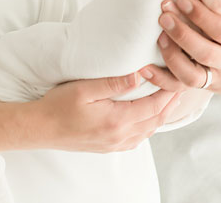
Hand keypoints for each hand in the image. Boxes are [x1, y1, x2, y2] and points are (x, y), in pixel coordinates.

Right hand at [35, 73, 180, 152]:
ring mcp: (115, 144)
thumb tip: (140, 75)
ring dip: (162, 114)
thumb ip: (114, 82)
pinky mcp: (109, 146)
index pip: (154, 105)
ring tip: (170, 97)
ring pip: (149, 130)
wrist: (40, 128)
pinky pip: (139, 137)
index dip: (169, 91)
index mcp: (117, 121)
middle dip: (171, 103)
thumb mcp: (85, 88)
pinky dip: (150, 125)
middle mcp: (120, 136)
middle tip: (180, 85)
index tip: (177, 77)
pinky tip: (149, 115)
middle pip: (156, 119)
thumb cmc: (58, 105)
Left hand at [141, 0, 220, 102]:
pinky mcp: (207, 87)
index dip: (201, 14)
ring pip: (191, 74)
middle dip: (182, 30)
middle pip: (204, 50)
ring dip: (171, 54)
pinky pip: (182, 88)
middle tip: (163, 7)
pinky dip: (162, 80)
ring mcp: (219, 78)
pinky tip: (145, 67)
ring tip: (158, 31)